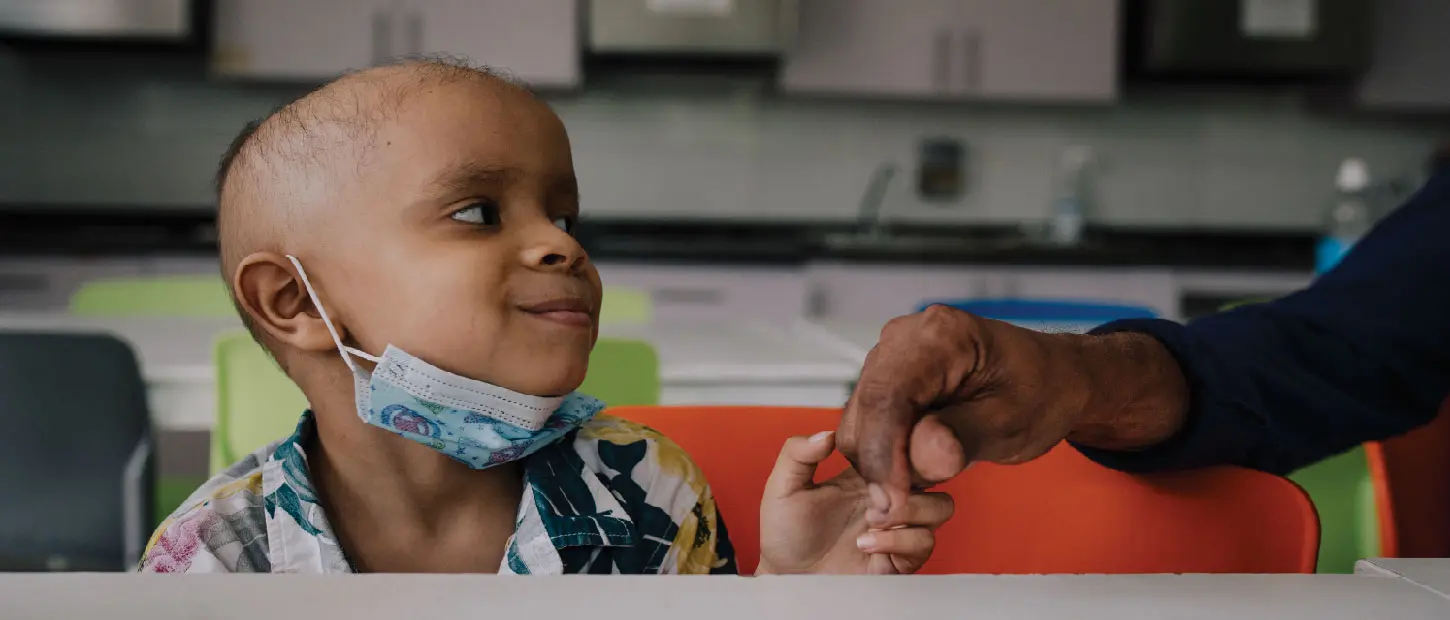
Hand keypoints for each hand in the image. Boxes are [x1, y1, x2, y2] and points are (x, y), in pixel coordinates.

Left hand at [756, 430, 953, 574]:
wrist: (785, 575)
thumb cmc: (785, 532)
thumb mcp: (782, 486)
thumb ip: (797, 453)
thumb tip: (827, 433)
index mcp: (867, 474)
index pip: (904, 448)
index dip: (904, 446)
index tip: (887, 453)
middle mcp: (888, 497)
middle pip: (934, 473)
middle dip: (913, 478)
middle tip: (879, 494)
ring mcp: (897, 527)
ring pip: (940, 507)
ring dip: (909, 509)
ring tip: (872, 520)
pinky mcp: (900, 558)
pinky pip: (924, 543)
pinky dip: (897, 540)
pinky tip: (865, 542)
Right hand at [836, 305, 1188, 521]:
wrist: (1050, 379)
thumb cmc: (1040, 391)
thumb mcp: (1014, 422)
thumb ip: (965, 438)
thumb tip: (919, 457)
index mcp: (939, 336)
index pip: (886, 396)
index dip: (882, 454)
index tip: (892, 502)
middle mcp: (903, 338)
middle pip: (864, 411)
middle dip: (883, 463)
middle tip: (920, 498)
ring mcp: (888, 358)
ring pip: (858, 423)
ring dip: (885, 462)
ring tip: (935, 469)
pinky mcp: (884, 380)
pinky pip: (867, 425)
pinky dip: (887, 454)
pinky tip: (924, 459)